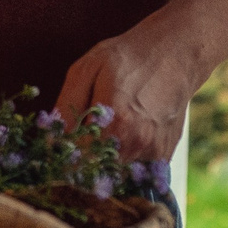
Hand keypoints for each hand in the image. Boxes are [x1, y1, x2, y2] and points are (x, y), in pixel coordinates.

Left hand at [55, 0, 227, 163]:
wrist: (176, 53)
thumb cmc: (128, 57)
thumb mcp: (86, 69)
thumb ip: (66, 106)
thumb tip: (52, 140)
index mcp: (115, 121)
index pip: (76, 160)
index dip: (62, 157)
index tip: (55, 152)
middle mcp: (136, 142)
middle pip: (95, 172)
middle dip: (81, 163)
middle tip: (78, 142)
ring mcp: (153, 152)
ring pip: (114, 173)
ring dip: (102, 163)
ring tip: (103, 134)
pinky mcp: (163, 156)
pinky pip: (133, 171)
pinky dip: (122, 160)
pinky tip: (122, 137)